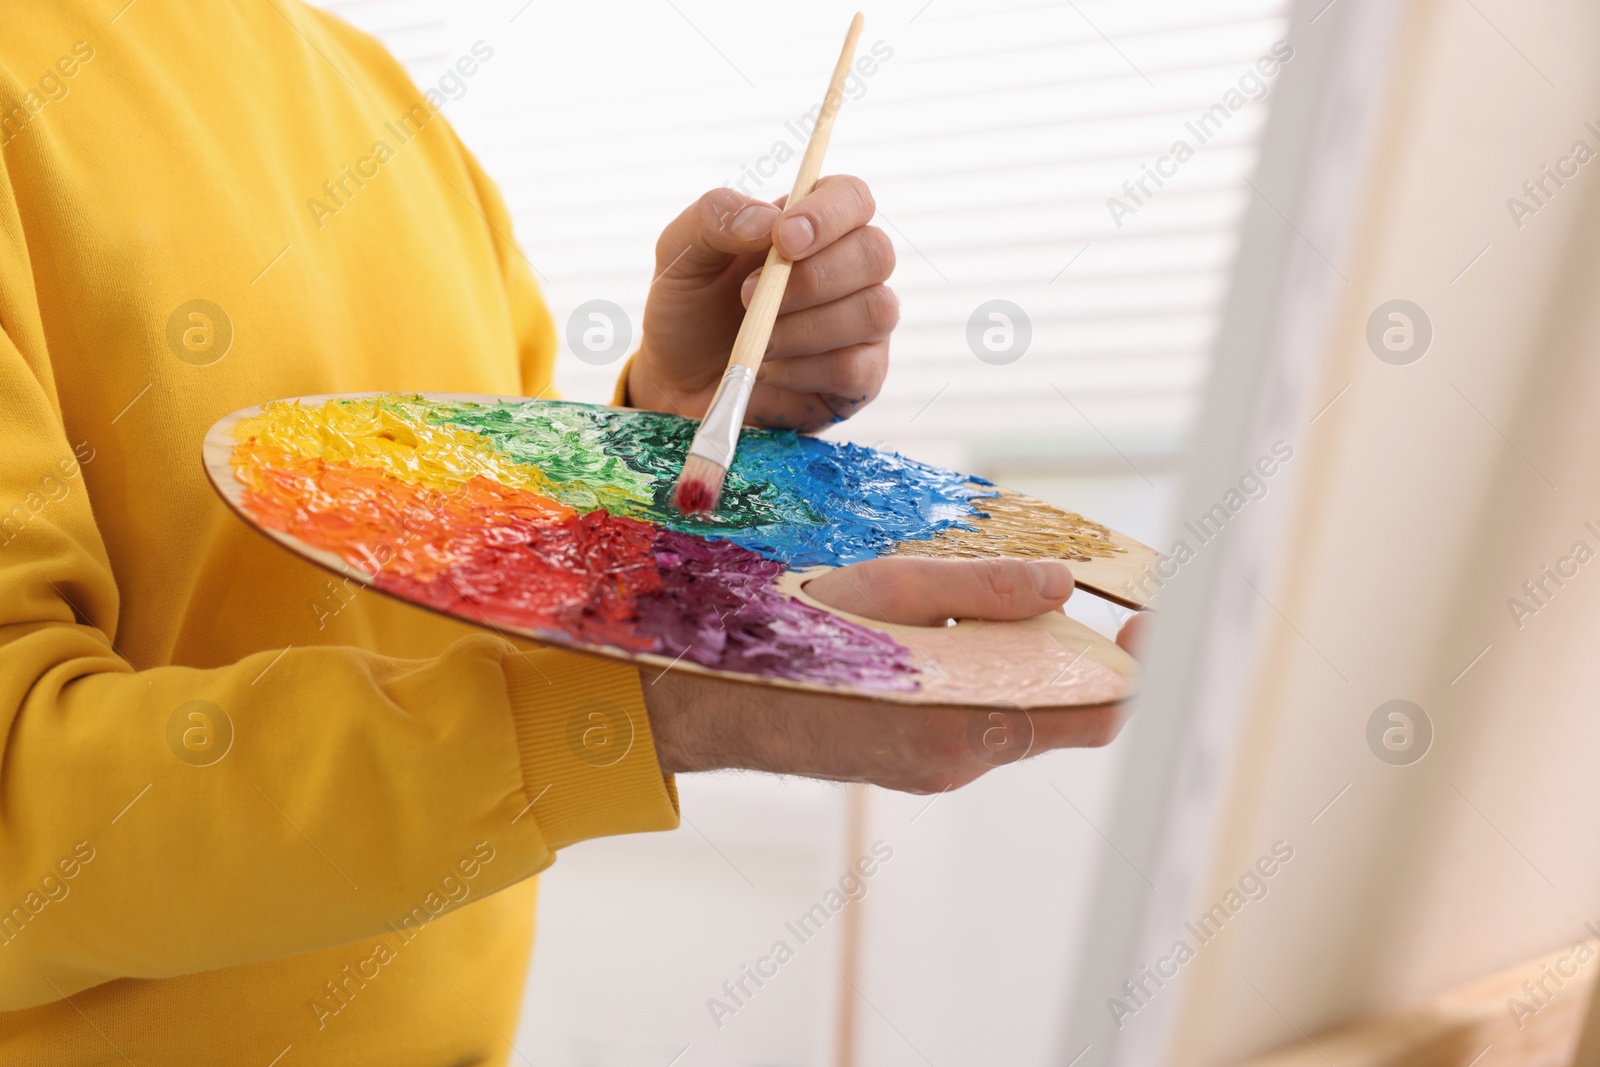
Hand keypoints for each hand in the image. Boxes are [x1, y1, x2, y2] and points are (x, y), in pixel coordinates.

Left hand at [626, 177, 896, 432]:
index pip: (853, 197)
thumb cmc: (691, 309)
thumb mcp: (682, 252)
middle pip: (876, 253)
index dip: (828, 214)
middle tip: (748, 295)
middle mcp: (851, 270)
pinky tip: (774, 371)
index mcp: (815, 226)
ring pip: (874, 311)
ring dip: (804, 328)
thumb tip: (766, 221)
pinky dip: (804, 371)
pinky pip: (856, 368)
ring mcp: (863, 325)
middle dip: (812, 278)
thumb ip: (714, 217)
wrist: (681, 382)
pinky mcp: (861, 377)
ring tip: (757, 338)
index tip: (783, 239)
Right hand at [641, 557, 1149, 793]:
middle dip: (1071, 643)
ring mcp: (937, 766)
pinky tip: (940, 629)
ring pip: (1019, 705)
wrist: (695, 705)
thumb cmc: (772, 641)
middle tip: (1049, 583)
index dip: (1139, 666)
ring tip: (973, 599)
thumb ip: (977, 591)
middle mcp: (958, 760)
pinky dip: (984, 667)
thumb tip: (1059, 587)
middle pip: (1061, 705)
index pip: (1095, 712)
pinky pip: (979, 712)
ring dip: (1021, 652)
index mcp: (958, 724)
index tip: (1150, 613)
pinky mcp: (917, 759)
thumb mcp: (879, 594)